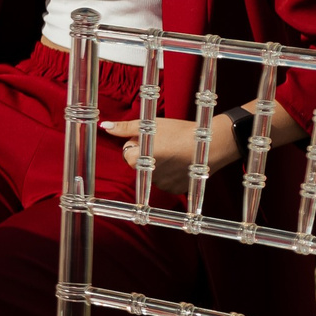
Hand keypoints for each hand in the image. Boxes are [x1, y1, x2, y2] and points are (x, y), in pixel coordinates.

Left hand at [100, 116, 236, 197]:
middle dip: (147, 154)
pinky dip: (171, 174)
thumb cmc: (179, 131)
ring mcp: (162, 185)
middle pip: (140, 163)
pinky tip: (182, 163)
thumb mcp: (149, 125)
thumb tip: (105, 126)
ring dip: (159, 165)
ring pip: (153, 173)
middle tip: (166, 143)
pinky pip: (167, 181)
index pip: (128, 152)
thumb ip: (125, 128)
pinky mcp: (176, 190)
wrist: (211, 144)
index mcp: (137, 160)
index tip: (153, 137)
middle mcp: (147, 176)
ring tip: (175, 152)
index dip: (139, 142)